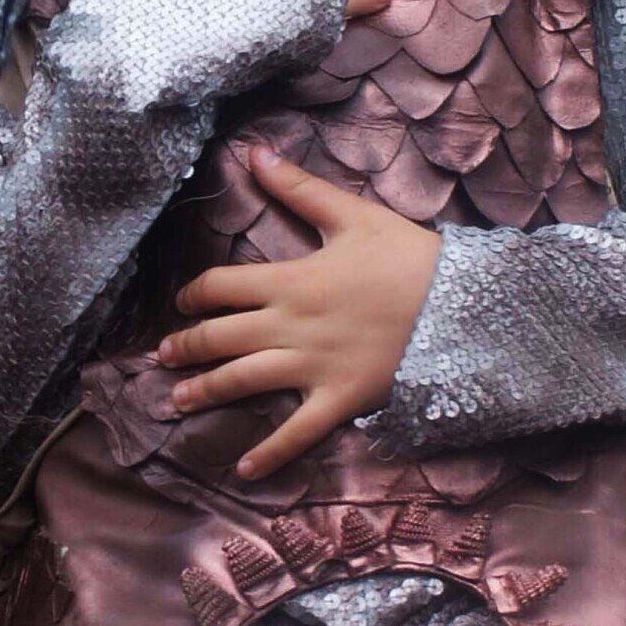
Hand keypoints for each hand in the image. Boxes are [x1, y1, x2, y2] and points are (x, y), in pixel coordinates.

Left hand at [158, 147, 441, 480]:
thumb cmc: (410, 257)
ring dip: (205, 392)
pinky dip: (269, 454)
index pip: (221, 286)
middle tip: (163, 356)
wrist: (462, 305)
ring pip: (243, 381)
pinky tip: (244, 471)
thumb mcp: (353, 215)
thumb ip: (299, 189)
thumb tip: (254, 154)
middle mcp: (289, 326)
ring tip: (175, 402)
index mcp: (289, 280)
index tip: (183, 301)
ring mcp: (312, 367)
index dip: (194, 293)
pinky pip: (296, 432)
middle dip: (185, 347)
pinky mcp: (338, 400)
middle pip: (220, 337)